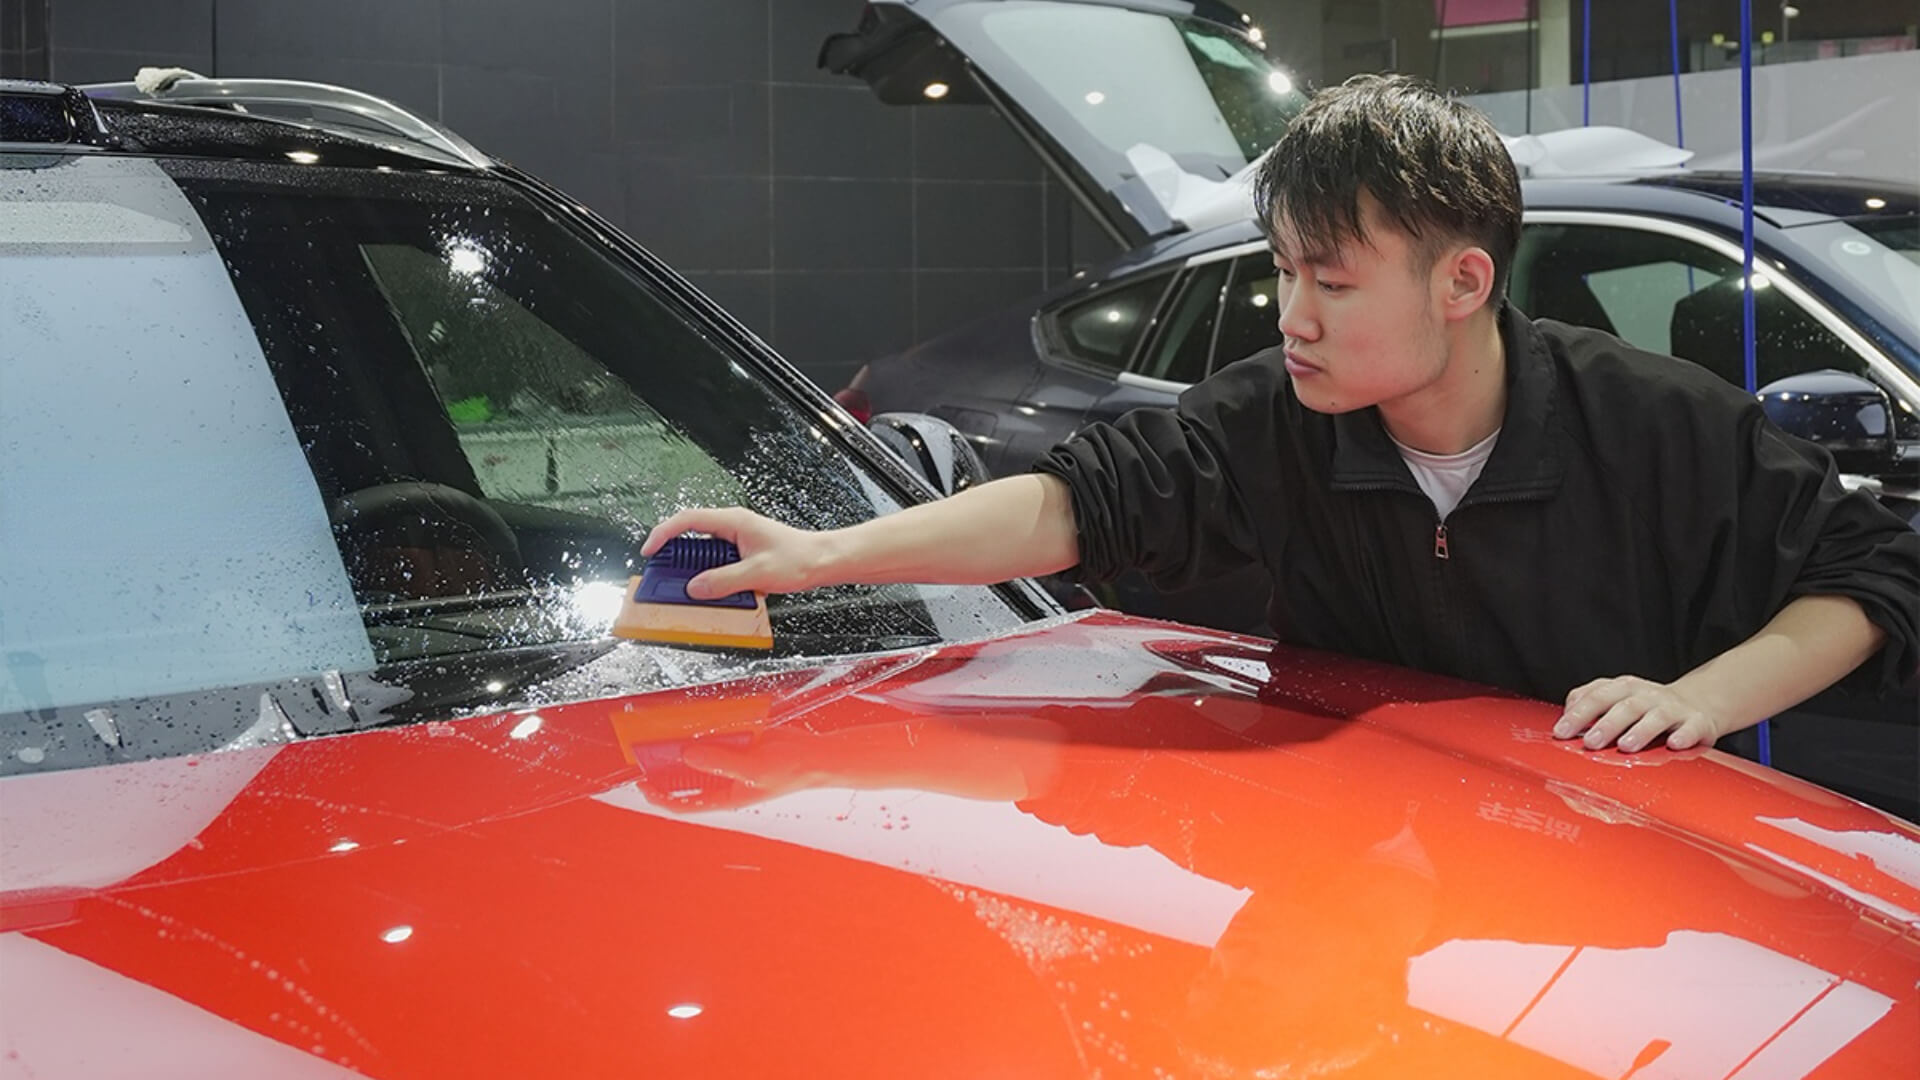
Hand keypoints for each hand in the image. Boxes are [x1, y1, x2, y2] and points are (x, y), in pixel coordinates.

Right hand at [641, 507, 828, 598]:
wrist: (823, 561)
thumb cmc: (799, 558)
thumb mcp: (758, 573)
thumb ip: (724, 581)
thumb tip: (695, 587)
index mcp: (733, 521)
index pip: (687, 520)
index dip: (664, 534)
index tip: (650, 551)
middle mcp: (732, 527)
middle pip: (691, 537)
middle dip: (676, 558)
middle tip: (665, 578)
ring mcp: (737, 540)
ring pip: (704, 552)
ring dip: (695, 570)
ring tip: (690, 589)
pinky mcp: (743, 553)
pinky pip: (718, 563)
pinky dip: (711, 577)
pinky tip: (716, 592)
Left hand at [1552, 676, 1723, 752]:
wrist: (1694, 704)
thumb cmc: (1645, 706)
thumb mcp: (1614, 698)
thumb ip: (1588, 702)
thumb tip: (1564, 716)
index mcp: (1623, 688)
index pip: (1597, 697)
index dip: (1578, 714)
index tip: (1561, 733)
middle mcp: (1648, 695)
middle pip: (1625, 706)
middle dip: (1606, 725)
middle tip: (1591, 743)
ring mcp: (1673, 708)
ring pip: (1656, 717)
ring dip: (1640, 731)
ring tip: (1626, 746)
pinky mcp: (1697, 722)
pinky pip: (1692, 728)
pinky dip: (1683, 736)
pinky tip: (1673, 744)